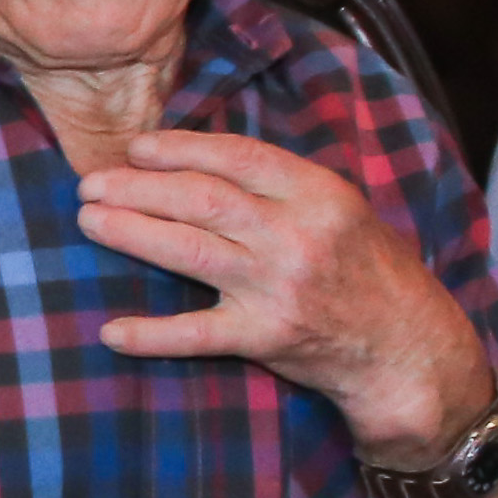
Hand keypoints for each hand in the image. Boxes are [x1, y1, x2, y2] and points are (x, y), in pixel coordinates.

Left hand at [73, 130, 493, 457]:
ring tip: (89, 220)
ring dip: (131, 234)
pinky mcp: (266, 337)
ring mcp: (278, 288)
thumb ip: (281, 187)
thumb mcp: (342, 210)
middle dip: (137, 188)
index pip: (235, 158)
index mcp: (318, 194)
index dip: (178, 149)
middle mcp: (296, 236)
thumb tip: (201, 160)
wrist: (407, 348)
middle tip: (90, 182)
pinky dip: (151, 335)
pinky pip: (197, 335)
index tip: (135, 148)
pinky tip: (111, 332)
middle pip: (200, 200)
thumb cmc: (369, 270)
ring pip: (189, 251)